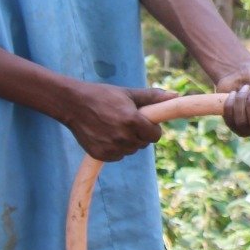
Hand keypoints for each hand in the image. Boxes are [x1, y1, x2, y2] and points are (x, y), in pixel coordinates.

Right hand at [62, 83, 179, 161]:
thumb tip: (176, 95)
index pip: (155, 135)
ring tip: (116, 126)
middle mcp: (123, 136)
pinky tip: (107, 135)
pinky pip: (117, 156)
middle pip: (143, 143)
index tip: (145, 122)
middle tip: (128, 122)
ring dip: (128, 142)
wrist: (73, 104)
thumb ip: (153, 97)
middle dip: (140, 134)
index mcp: (132, 120)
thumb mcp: (129, 93)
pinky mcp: (100, 155)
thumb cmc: (103, 96)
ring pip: (131, 150)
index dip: (152, 129)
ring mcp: (111, 147)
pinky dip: (116, 149)